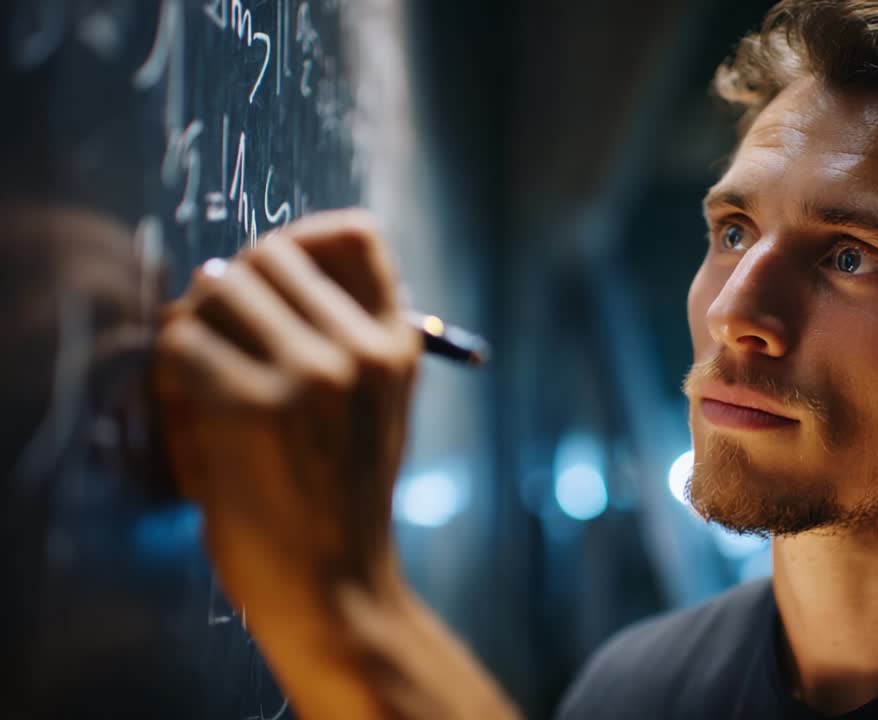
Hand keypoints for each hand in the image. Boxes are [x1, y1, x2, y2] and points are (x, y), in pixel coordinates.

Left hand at [155, 209, 416, 620]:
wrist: (335, 586)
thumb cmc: (342, 499)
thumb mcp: (377, 406)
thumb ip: (343, 336)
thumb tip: (252, 267)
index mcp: (397, 345)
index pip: (356, 235)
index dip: (302, 241)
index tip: (272, 277)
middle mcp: (360, 348)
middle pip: (268, 254)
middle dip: (231, 290)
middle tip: (220, 341)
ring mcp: (309, 373)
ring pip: (215, 290)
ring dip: (193, 329)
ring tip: (200, 382)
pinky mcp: (249, 405)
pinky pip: (179, 344)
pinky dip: (169, 375)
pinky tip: (190, 418)